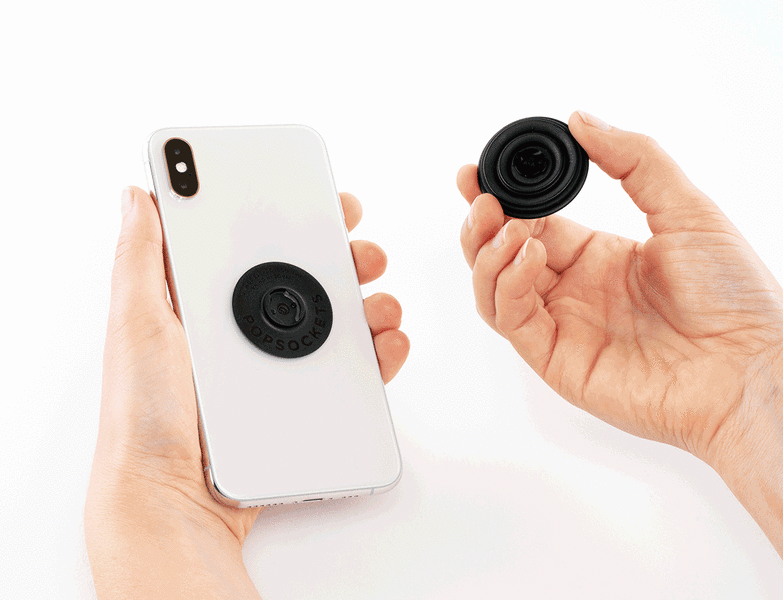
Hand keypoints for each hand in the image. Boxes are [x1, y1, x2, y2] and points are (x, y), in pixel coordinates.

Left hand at [85, 186, 408, 598]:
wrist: (172, 499)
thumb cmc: (142, 416)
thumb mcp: (135, 324)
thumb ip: (140, 258)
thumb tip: (139, 196)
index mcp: (209, 303)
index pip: (259, 246)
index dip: (294, 218)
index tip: (324, 201)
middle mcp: (247, 331)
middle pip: (309, 280)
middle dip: (347, 257)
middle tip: (362, 251)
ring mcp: (277, 367)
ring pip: (339, 322)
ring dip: (372, 303)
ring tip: (380, 303)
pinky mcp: (302, 402)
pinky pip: (352, 371)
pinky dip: (380, 353)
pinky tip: (387, 342)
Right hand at [459, 111, 782, 582]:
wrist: (752, 369)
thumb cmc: (734, 295)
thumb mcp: (687, 208)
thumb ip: (633, 159)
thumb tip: (581, 119)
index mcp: (598, 255)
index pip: (531, 222)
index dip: (501, 199)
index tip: (477, 175)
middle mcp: (573, 290)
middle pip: (502, 255)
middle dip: (482, 224)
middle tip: (481, 197)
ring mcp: (562, 325)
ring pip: (494, 288)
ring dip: (488, 253)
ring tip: (504, 225)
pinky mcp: (556, 358)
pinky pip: (511, 319)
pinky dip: (507, 284)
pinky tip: (528, 255)